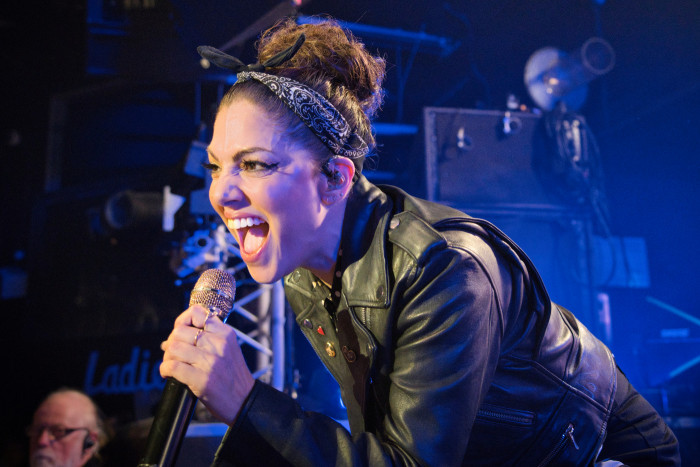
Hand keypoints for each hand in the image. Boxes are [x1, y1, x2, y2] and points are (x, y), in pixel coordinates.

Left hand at [160, 304, 254, 424]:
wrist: (244, 401)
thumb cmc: (232, 376)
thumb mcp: (228, 349)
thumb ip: (208, 339)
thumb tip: (169, 339)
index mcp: (225, 334)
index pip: (197, 313)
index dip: (183, 321)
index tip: (181, 332)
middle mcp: (218, 344)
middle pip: (179, 332)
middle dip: (171, 342)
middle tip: (173, 354)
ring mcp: (210, 362)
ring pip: (173, 347)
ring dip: (167, 357)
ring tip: (172, 364)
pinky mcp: (202, 380)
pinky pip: (173, 366)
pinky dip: (165, 369)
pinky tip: (168, 374)